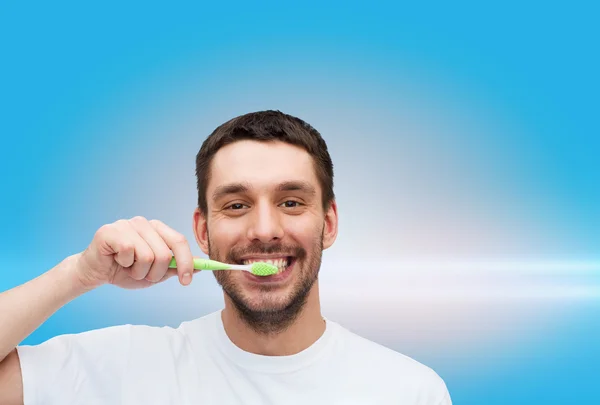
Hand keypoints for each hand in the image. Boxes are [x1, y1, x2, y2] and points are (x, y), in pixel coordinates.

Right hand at [75, 216, 195, 289]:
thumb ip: (174, 268)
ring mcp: (127, 224)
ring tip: (128, 268)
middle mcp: (144, 223)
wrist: (95, 274)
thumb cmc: (124, 271)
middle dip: (155, 273)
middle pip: (164, 253)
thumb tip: (201, 267)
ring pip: (147, 255)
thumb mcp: (154, 273)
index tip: (187, 280)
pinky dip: (124, 264)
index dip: (186, 262)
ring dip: (139, 271)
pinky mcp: (110, 231)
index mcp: (157, 229)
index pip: (179, 241)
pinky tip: (117, 261)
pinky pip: (128, 252)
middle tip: (143, 275)